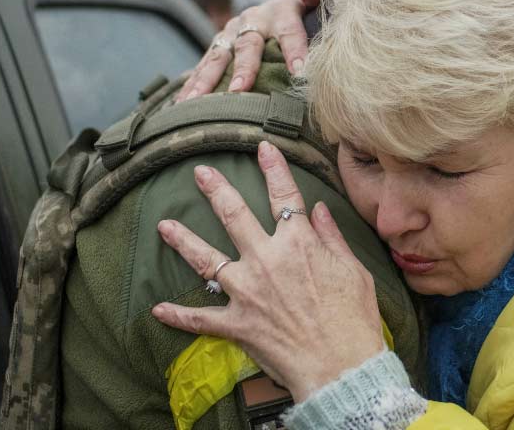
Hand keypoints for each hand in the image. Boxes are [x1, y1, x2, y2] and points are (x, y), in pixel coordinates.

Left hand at [151, 141, 383, 401]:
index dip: (273, 168)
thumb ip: (332, 237)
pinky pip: (200, 319)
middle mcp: (266, 259)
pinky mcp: (237, 323)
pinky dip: (178, 316)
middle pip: (234, 215)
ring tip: (164, 225)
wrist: (342, 365)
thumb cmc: (355, 318)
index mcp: (298, 243)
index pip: (283, 195)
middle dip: (215, 189)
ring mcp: (247, 291)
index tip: (262, 147)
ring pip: (206, 260)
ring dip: (183, 241)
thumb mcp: (354, 270)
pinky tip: (158, 310)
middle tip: (199, 172)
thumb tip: (319, 210)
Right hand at [175, 0, 320, 101]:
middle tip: (239, 90)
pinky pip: (203, 67)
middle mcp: (253, 20)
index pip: (289, 31)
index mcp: (281, 11)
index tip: (299, 72)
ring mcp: (231, 33)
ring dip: (206, 80)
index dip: (294, 50)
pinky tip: (180, 105)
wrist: (279, 8)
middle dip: (243, 68)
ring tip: (196, 102)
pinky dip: (191, 85)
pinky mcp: (218, 46)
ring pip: (218, 57)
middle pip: (247, 45)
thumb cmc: (303, 15)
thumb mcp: (312, 4)